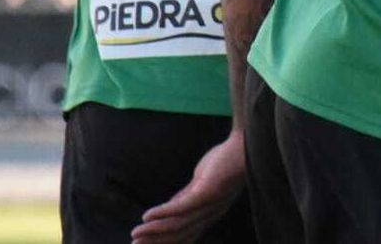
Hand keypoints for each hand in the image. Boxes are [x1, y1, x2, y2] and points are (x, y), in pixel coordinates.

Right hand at [132, 129, 245, 243]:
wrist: (244, 145)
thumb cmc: (224, 162)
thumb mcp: (201, 184)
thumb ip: (185, 197)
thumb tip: (166, 209)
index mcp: (209, 214)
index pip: (185, 236)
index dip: (164, 243)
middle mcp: (210, 214)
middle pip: (179, 235)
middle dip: (156, 242)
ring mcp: (209, 204)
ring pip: (177, 225)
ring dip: (154, 231)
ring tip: (136, 233)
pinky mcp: (207, 191)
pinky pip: (182, 207)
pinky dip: (163, 213)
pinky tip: (147, 216)